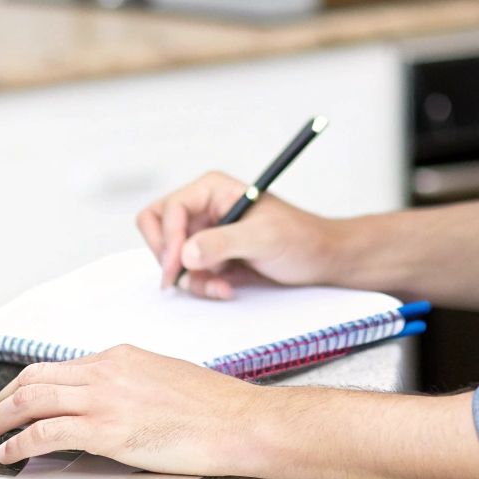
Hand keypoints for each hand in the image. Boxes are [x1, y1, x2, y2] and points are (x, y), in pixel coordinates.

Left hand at [0, 346, 262, 476]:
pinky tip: (9, 453)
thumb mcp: (164, 377)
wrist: (238, 420)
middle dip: (1, 399)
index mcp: (120, 356)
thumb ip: (130, 384)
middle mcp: (106, 371)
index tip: (14, 400)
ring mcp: (104, 399)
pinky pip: (45, 433)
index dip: (27, 386)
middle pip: (33, 378)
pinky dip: (18, 443)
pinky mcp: (106, 430)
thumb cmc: (214, 407)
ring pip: (31, 401)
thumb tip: (108, 402)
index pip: (58, 367)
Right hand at [135, 170, 341, 298]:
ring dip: (191, 279)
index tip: (176, 267)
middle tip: (183, 279)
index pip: (169, 210)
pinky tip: (226, 289)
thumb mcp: (263, 238)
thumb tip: (185, 253)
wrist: (321, 259)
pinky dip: (202, 286)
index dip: (167, 239)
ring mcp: (205, 233)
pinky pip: (188, 274)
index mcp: (212, 190)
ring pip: (171, 257)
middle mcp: (204, 209)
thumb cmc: (300, 239)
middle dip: (169, 258)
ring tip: (220, 287)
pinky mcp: (211, 257)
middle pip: (158, 229)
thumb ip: (223, 242)